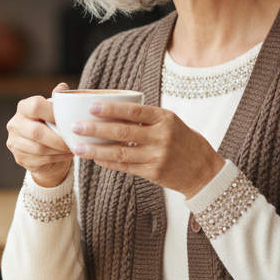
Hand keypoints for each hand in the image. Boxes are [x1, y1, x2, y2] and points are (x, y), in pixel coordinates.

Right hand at [6, 83, 73, 188]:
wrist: (44, 152)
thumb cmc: (52, 127)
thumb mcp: (56, 112)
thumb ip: (58, 100)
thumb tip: (63, 87)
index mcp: (24, 107)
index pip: (36, 106)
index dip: (53, 113)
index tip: (69, 121)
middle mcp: (15, 124)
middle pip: (37, 132)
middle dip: (59, 139)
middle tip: (73, 141)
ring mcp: (14, 142)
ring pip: (39, 149)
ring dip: (59, 150)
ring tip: (72, 148)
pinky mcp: (19, 158)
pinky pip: (40, 160)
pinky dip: (57, 158)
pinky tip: (66, 155)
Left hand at [68, 100, 224, 198]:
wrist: (204, 170)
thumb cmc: (184, 142)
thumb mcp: (171, 123)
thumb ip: (147, 118)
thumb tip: (113, 112)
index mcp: (165, 118)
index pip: (134, 111)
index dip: (111, 109)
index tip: (91, 106)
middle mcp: (162, 136)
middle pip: (122, 132)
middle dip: (96, 129)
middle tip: (75, 126)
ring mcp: (158, 156)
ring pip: (120, 152)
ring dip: (96, 149)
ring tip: (78, 146)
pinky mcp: (154, 173)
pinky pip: (126, 167)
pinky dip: (108, 162)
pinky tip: (95, 158)